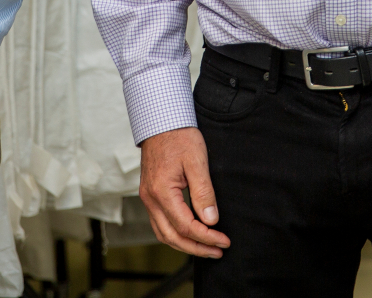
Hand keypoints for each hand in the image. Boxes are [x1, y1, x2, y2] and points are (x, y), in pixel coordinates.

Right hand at [138, 127, 229, 258]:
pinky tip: (189, 234)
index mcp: (162, 191)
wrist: (160, 120)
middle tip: (218, 251)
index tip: (224, 241)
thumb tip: (211, 220)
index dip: (207, 237)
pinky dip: (175, 234)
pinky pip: (159, 223)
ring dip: (185, 244)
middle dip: (197, 247)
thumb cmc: (179, 136)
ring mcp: (147, 197)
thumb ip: (204, 192)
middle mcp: (150, 198)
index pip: (186, 226)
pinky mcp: (149, 194)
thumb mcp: (197, 161)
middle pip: (173, 236)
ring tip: (206, 247)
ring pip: (163, 233)